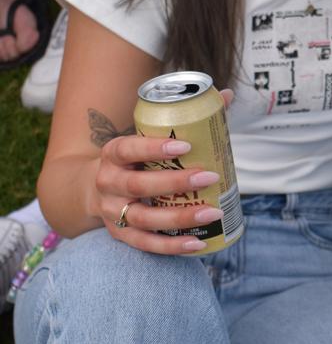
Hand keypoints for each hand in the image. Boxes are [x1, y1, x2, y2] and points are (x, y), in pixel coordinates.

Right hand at [91, 92, 233, 254]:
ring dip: (179, 218)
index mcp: (113, 153)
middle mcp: (108, 183)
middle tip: (210, 176)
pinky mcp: (121, 235)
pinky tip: (199, 243)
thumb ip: (184, 118)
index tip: (186, 145)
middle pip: (138, 186)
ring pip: (143, 219)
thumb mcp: (146, 136)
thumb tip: (227, 95)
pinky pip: (146, 244)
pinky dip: (172, 247)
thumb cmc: (134, 158)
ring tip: (212, 212)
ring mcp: (112, 212)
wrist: (93, 189)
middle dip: (175, 183)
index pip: (128, 148)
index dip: (154, 148)